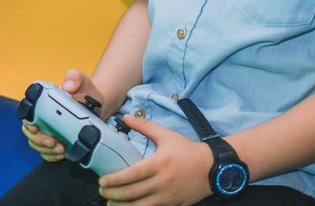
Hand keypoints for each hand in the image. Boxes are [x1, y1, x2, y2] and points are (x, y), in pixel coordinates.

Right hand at [22, 70, 107, 161]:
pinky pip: (46, 153)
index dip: (27, 122)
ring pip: (36, 144)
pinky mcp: (55, 142)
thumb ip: (75, 78)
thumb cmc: (86, 92)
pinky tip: (61, 154)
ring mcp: (48, 131)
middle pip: (30, 132)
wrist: (97, 106)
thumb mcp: (83, 81)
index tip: (35, 127)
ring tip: (60, 149)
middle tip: (53, 141)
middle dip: (39, 140)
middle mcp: (42, 117)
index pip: (27, 113)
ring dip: (46, 149)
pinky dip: (51, 156)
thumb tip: (68, 86)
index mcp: (44, 103)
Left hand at [96, 115, 212, 205]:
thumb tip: (126, 118)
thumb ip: (145, 126)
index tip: (102, 181)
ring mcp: (168, 197)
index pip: (131, 175)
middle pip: (132, 193)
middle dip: (113, 194)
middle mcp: (162, 182)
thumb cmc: (188, 150)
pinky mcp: (174, 205)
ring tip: (110, 203)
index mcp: (159, 164)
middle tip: (102, 191)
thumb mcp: (166, 135)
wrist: (213, 167)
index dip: (114, 180)